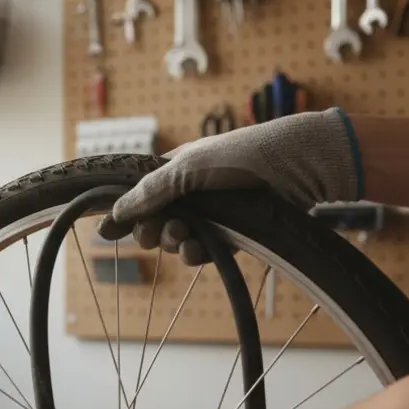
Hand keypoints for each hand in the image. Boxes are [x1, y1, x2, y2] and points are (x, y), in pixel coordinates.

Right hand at [97, 107, 363, 264]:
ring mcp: (214, 214)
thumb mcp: (188, 167)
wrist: (302, 166)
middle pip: (155, 220)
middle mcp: (193, 192)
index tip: (106, 231)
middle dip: (149, 230)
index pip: (140, 193)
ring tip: (181, 236)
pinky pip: (204, 251)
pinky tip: (195, 249)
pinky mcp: (234, 235)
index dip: (124, 211)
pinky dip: (195, 253)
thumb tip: (116, 211)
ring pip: (177, 238)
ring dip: (173, 241)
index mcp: (177, 168)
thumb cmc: (244, 155)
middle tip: (151, 232)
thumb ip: (150, 191)